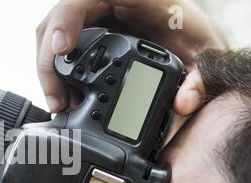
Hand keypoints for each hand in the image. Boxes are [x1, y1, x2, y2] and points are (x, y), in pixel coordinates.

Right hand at [36, 0, 227, 114]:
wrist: (186, 32)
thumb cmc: (192, 34)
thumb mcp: (203, 54)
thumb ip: (199, 78)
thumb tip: (183, 103)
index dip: (66, 21)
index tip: (62, 51)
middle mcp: (105, 2)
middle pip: (56, 20)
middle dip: (48, 62)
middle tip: (58, 101)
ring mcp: (91, 15)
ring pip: (50, 33)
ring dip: (48, 70)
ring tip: (61, 104)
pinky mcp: (84, 30)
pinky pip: (57, 43)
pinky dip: (54, 70)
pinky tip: (65, 94)